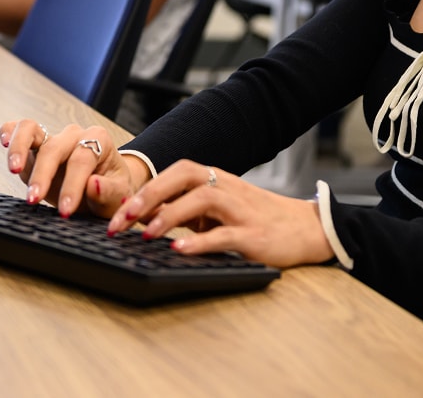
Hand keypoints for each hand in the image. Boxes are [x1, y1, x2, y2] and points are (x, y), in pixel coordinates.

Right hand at [0, 119, 147, 218]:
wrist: (103, 189)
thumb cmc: (111, 190)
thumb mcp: (119, 196)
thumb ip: (108, 191)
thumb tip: (92, 184)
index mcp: (99, 140)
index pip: (82, 159)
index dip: (72, 185)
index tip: (65, 210)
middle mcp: (74, 134)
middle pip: (55, 147)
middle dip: (43, 174)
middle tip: (35, 199)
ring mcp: (53, 138)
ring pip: (31, 129)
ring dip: (20, 148)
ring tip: (14, 170)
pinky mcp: (35, 146)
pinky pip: (19, 130)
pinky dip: (9, 133)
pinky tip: (3, 143)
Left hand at [107, 159, 334, 268]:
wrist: (306, 229)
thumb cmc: (258, 219)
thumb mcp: (220, 211)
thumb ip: (188, 211)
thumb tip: (146, 217)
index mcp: (216, 180)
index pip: (175, 172)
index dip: (145, 188)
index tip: (116, 212)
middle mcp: (227, 188)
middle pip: (184, 176)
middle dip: (149, 195)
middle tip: (120, 220)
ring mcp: (241, 210)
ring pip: (202, 198)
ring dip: (170, 214)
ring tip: (145, 234)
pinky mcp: (253, 235)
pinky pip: (224, 234)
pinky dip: (199, 241)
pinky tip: (178, 250)